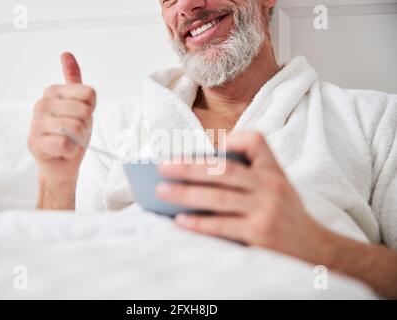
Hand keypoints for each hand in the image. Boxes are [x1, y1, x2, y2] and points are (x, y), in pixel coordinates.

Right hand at [28, 52, 95, 184]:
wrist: (62, 163)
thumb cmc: (72, 133)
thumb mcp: (79, 105)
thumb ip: (74, 81)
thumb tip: (66, 54)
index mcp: (53, 91)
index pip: (89, 94)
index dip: (91, 110)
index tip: (82, 118)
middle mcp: (42, 104)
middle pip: (84, 111)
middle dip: (86, 127)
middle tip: (76, 133)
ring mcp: (36, 123)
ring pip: (75, 127)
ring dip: (79, 140)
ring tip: (70, 142)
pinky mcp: (35, 142)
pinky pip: (65, 144)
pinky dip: (70, 151)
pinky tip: (63, 151)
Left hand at [156, 132, 326, 261]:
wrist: (315, 248)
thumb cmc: (285, 215)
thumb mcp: (276, 188)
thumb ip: (248, 177)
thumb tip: (198, 177)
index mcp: (272, 171)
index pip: (255, 141)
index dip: (230, 139)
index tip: (205, 145)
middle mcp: (270, 186)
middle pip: (223, 171)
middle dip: (189, 167)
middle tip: (162, 167)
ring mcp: (265, 210)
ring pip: (218, 197)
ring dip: (186, 194)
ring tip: (161, 191)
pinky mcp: (260, 233)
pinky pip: (222, 225)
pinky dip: (199, 223)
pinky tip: (180, 220)